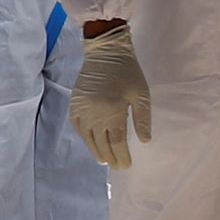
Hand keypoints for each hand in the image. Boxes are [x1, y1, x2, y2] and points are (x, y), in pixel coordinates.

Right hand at [69, 25, 150, 168]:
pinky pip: (78, 127)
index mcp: (113, 111)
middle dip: (110, 157)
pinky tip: (91, 142)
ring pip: (88, 138)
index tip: (126, 166)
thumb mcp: (141, 95)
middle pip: (102, 143)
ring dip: (96, 150)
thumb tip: (144, 141)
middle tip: (116, 166)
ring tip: (103, 160)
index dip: (121, 155)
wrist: (105, 53)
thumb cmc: (128, 73)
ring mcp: (82, 110)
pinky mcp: (74, 105)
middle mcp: (95, 114)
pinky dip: (84, 138)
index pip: (116, 141)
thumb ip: (142, 119)